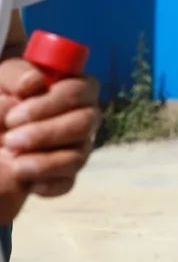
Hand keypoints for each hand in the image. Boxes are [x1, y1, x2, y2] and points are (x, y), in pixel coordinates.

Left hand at [0, 59, 99, 198]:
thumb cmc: (3, 101)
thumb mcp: (2, 83)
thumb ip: (16, 77)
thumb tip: (33, 83)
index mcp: (73, 85)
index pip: (79, 91)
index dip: (50, 104)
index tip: (14, 117)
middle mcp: (84, 114)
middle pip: (84, 123)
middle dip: (45, 134)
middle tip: (9, 140)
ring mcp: (79, 146)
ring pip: (78, 156)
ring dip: (44, 162)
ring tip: (13, 163)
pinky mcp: (68, 174)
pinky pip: (68, 183)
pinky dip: (47, 184)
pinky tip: (25, 180)